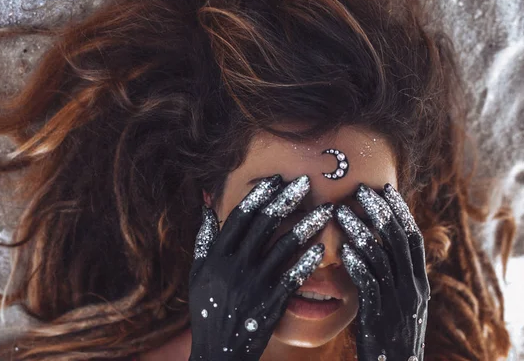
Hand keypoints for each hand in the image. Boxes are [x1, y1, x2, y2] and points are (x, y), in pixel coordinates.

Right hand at [188, 174, 334, 360]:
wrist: (218, 352)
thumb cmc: (207, 311)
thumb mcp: (197, 274)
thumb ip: (203, 240)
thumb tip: (206, 208)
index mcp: (216, 257)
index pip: (239, 217)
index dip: (258, 195)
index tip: (275, 179)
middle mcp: (235, 267)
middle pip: (264, 224)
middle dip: (287, 199)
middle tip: (306, 181)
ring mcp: (254, 286)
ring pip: (284, 247)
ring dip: (307, 225)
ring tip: (326, 209)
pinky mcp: (271, 303)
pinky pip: (293, 277)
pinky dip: (307, 261)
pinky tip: (322, 248)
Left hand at [335, 183, 429, 360]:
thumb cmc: (391, 337)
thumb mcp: (399, 304)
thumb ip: (392, 276)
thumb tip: (375, 245)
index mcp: (419, 283)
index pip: (413, 239)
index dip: (400, 211)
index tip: (385, 188)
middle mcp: (413, 290)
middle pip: (399, 242)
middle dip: (380, 212)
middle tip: (360, 190)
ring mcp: (398, 305)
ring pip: (381, 260)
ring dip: (361, 232)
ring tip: (341, 213)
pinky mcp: (379, 319)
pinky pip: (370, 287)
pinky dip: (358, 266)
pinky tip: (343, 250)